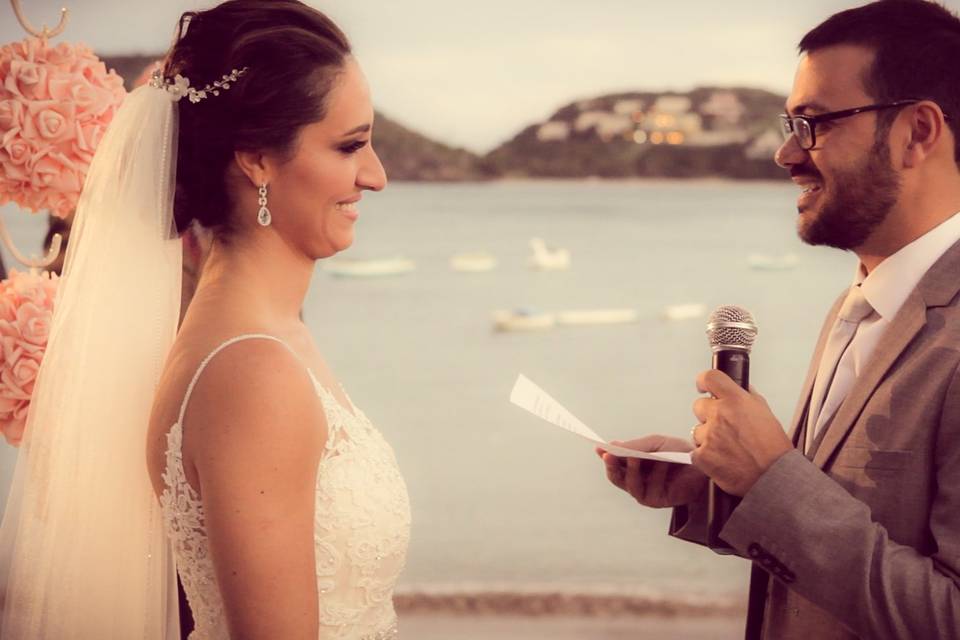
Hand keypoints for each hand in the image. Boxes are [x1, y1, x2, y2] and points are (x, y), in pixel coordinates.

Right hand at [596, 435, 706, 507]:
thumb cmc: (679, 452)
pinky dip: (654, 475)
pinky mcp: (656, 501)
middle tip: (608, 455)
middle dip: (611, 466)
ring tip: (633, 456)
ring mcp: (645, 491)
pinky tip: (662, 463)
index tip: (598, 447)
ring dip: (631, 469)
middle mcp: (636, 479)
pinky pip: (648, 489)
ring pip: (629, 484)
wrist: (703, 465)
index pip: (614, 462)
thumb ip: (635, 446)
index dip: (605, 455)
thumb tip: (611, 446)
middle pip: (616, 477)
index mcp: (633, 464)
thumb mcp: (655, 444)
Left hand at [690, 370, 791, 496]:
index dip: (704, 381)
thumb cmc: (773, 447)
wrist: (773, 476)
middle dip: (708, 415)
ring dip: (708, 437)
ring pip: (697, 430)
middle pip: (699, 405)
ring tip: (727, 448)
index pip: (710, 378)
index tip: (703, 386)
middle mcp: (719, 414)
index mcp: (735, 400)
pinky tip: (722, 459)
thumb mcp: (765, 412)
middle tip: (723, 427)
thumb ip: (747, 398)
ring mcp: (709, 435)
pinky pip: (696, 451)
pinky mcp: (701, 455)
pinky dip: (706, 455)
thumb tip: (738, 391)